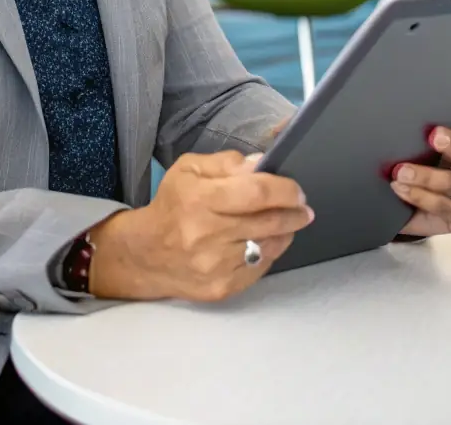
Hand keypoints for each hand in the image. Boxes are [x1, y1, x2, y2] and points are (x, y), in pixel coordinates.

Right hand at [89, 150, 313, 303]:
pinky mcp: (223, 288)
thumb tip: (261, 164)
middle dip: (294, 212)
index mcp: (200, 199)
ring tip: (287, 222)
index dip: (285, 190)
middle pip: (269, 221)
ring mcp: (217, 266)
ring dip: (285, 232)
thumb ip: (227, 163)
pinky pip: (261, 268)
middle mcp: (209, 235)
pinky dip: (270, 252)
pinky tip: (267, 241)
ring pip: (270, 246)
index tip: (297, 190)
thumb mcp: (190, 169)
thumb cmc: (172, 204)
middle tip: (303, 207)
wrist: (147, 254)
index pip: (256, 193)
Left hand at [392, 102, 450, 237]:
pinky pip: (445, 206)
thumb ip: (433, 124)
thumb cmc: (434, 158)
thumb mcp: (436, 141)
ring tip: (402, 171)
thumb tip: (403, 106)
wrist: (426, 203)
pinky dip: (420, 196)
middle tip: (434, 136)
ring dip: (427, 176)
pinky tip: (401, 188)